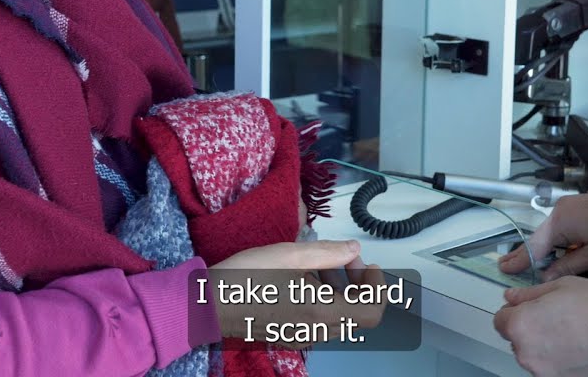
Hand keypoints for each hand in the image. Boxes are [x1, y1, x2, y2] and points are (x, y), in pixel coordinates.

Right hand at [210, 240, 385, 347]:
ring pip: (340, 318)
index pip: (372, 311)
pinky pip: (320, 321)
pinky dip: (324, 301)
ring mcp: (302, 336)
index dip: (377, 286)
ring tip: (323, 266)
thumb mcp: (290, 255)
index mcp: (322, 311)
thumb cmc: (245, 279)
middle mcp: (316, 330)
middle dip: (359, 284)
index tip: (369, 265)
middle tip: (347, 260)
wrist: (209, 305)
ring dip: (341, 292)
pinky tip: (304, 279)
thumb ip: (328, 252)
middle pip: (358, 314)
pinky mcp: (289, 334)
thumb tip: (353, 250)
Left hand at [493, 276, 587, 376]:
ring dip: (545, 344)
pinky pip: (551, 366)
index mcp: (521, 325)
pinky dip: (559, 358)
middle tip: (556, 315)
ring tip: (571, 330)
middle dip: (530, 327)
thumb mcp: (561, 286)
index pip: (500, 319)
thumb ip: (530, 293)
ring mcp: (543, 371)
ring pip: (534, 354)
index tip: (528, 306)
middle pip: (517, 338)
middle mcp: (526, 353)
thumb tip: (512, 296)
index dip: (515, 310)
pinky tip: (578, 346)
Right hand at [499, 190, 587, 279]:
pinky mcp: (576, 207)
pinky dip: (552, 240)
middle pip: (538, 237)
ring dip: (539, 248)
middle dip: (523, 253)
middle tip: (504, 265)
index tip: (504, 269)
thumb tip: (546, 276)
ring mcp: (567, 206)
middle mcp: (559, 211)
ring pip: (548, 232)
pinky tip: (548, 251)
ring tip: (523, 262)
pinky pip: (559, 226)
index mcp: (561, 222)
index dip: (520, 260)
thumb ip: (568, 266)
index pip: (534, 246)